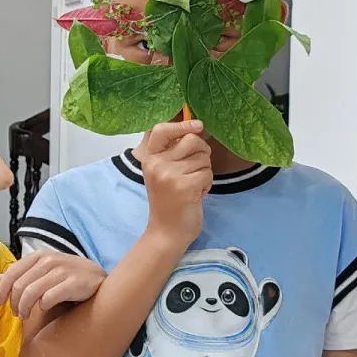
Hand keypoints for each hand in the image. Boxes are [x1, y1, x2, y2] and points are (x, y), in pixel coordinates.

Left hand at [0, 251, 105, 318]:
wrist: (97, 278)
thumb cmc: (67, 276)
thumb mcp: (42, 271)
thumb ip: (21, 274)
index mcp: (39, 256)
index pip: (12, 272)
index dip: (2, 290)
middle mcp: (49, 260)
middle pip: (20, 286)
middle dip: (14, 303)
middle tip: (17, 313)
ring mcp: (62, 271)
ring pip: (31, 293)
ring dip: (25, 308)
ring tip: (26, 316)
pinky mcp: (74, 283)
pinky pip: (49, 298)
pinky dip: (43, 306)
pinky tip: (45, 308)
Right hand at [143, 120, 211, 245]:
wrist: (166, 232)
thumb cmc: (169, 201)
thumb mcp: (163, 173)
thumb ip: (173, 152)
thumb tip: (195, 127)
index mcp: (149, 158)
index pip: (161, 129)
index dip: (182, 124)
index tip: (198, 126)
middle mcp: (156, 164)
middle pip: (192, 140)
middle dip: (202, 152)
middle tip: (196, 169)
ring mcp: (169, 175)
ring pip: (203, 158)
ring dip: (204, 172)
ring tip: (192, 186)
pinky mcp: (184, 186)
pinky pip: (207, 173)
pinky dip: (206, 184)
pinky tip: (196, 195)